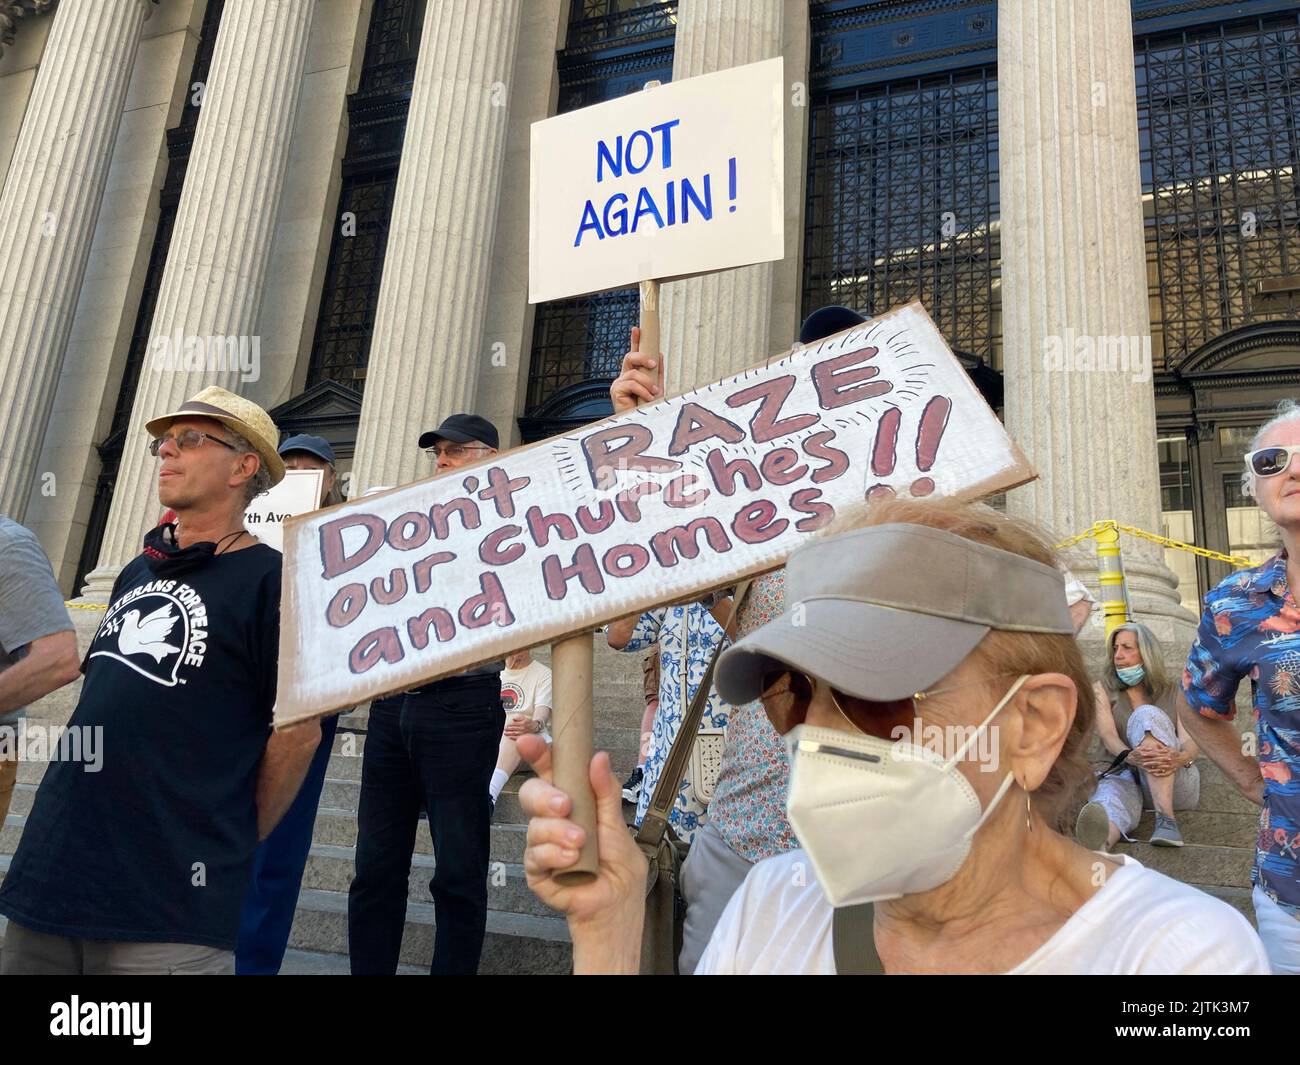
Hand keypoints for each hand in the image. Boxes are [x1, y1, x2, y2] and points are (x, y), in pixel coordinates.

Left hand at [504, 713, 530, 738]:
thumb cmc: (529, 722)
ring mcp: (524, 733)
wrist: (535, 726)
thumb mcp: (524, 718)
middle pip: (514, 729)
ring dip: (509, 733)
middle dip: (508, 729)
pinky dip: (513, 738)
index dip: (510, 725)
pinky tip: (510, 737)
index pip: (515, 724)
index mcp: (523, 723)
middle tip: (504, 729)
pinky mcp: (524, 736)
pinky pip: (518, 737)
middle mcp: (523, 728)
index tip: (506, 726)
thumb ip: (519, 718)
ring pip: (515, 733)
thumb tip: (513, 719)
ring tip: (505, 733)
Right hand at [515, 734, 646, 942]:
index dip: (538, 754)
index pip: (549, 772)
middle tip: (565, 805)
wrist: (618, 903)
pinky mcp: (537, 872)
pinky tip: (572, 860)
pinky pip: (535, 856)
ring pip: (534, 827)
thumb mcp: (617, 824)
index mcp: (570, 801)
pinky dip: (554, 855)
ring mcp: (542, 845)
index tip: (529, 741)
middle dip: (545, 796)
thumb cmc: (618, 864)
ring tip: (580, 843)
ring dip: (558, 832)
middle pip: (531, 794)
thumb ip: (606, 793)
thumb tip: (598, 757)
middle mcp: (551, 819)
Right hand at [610, 326, 663, 413]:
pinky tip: (647, 398)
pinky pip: (631, 384)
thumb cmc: (648, 409)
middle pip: (629, 357)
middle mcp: (624, 377)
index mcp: (633, 375)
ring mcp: (618, 383)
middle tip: (653, 363)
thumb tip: (659, 354)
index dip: (635, 341)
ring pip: (633, 373)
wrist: (642, 423)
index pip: (633, 355)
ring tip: (653, 394)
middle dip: (642, 357)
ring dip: (647, 383)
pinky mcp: (615, 391)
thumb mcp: (657, 388)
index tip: (637, 329)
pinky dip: (642, 390)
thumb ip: (657, 373)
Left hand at [1137, 746, 1182, 776]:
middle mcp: (1168, 760)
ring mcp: (1170, 766)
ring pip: (1161, 768)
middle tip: (1143, 764)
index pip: (1156, 754)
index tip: (1143, 755)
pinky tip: (1154, 774)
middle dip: (1150, 763)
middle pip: (1158, 762)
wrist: (1184, 758)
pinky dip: (1160, 774)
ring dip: (1154, 769)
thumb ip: (1162, 747)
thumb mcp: (1169, 748)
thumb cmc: (1175, 752)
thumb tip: (1156, 744)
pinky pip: (1166, 773)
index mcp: (1167, 754)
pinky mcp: (1172, 770)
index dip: (1149, 754)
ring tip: (1148, 770)